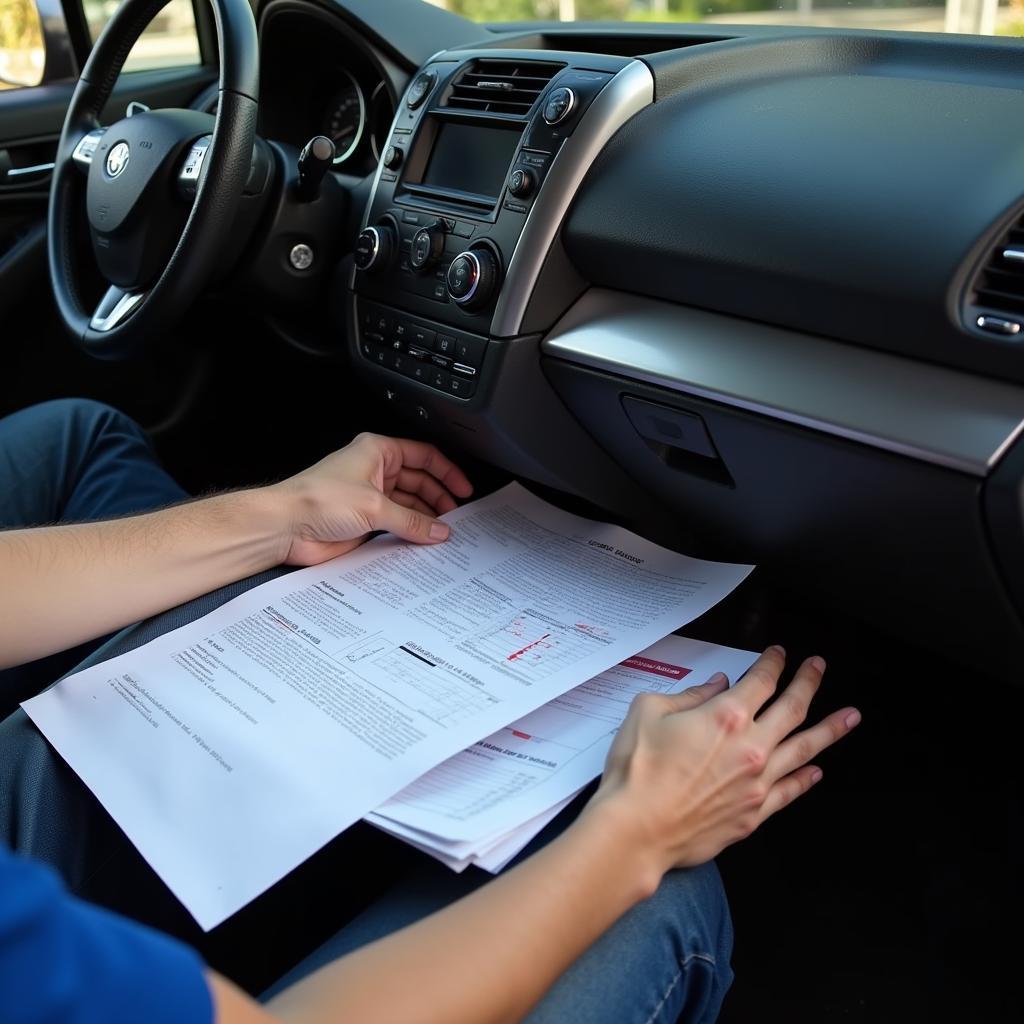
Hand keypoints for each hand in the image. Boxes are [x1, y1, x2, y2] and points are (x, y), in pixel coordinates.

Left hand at [270, 433, 472, 565]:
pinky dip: (410, 534)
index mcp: (378, 452)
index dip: (447, 472)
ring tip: (443, 533)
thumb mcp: (374, 506)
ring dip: (425, 519)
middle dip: (439, 499)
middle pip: (420, 482)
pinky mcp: (364, 522)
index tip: (464, 489)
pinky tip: (422, 543)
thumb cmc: (316, 499)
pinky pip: (395, 526)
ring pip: (409, 506)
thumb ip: (411, 521)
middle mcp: (375, 472)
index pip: (424, 456)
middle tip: (456, 518)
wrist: (284, 527)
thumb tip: (439, 529)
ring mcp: (370, 498)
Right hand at [589, 646, 859, 880]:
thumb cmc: (637, 772)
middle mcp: (750, 747)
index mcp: (725, 716)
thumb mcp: (648, 713)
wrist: (638, 829)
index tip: (779, 655)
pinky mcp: (754, 813)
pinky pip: (790, 791)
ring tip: (851, 717)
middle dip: (808, 683)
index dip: (773, 663)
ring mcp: (757, 782)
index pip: (760, 681)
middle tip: (819, 667)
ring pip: (804, 749)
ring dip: (830, 729)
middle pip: (792, 708)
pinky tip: (817, 771)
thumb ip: (688, 696)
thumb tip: (713, 687)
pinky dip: (806, 779)